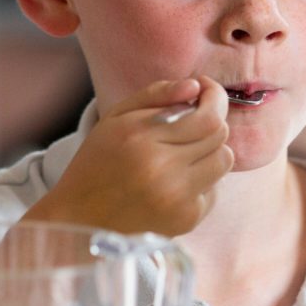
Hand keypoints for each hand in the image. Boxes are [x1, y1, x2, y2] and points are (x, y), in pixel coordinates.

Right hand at [25, 77, 231, 235]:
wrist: (82, 220)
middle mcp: (163, 169)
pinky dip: (201, 180)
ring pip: (224, 161)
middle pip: (220, 136)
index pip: (208, 117)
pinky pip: (213, 189)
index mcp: (143, 138)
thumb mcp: (115, 118)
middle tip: (193, 120)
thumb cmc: (98, 164)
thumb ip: (156, 94)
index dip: (216, 98)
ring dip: (210, 150)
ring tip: (184, 151)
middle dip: (211, 122)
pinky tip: (175, 181)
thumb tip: (196, 86)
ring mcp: (178, 198)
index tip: (207, 91)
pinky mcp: (186, 219)